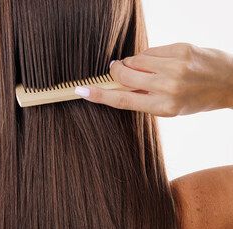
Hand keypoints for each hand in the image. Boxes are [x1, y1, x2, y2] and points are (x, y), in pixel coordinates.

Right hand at [75, 43, 232, 116]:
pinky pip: (150, 50)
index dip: (98, 95)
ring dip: (134, 63)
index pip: (121, 100)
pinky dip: (149, 56)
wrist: (229, 82)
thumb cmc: (196, 98)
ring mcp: (175, 66)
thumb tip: (117, 83)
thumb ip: (143, 97)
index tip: (81, 90)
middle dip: (116, 71)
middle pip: (124, 74)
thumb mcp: (169, 108)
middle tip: (116, 70)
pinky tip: (160, 61)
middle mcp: (168, 87)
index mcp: (163, 107)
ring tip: (147, 68)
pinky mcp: (180, 49)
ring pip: (135, 59)